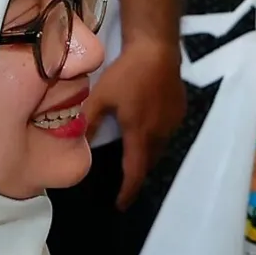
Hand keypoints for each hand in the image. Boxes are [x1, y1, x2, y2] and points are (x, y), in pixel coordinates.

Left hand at [78, 35, 183, 208]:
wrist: (157, 49)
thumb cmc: (127, 73)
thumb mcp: (101, 98)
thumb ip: (88, 123)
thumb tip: (76, 146)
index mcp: (140, 135)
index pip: (135, 173)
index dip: (128, 192)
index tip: (120, 206)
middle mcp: (160, 134)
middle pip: (148, 163)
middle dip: (136, 173)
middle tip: (123, 180)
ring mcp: (173, 123)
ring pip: (159, 148)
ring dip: (146, 155)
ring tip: (133, 154)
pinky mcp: (180, 111)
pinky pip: (166, 133)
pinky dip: (155, 138)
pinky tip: (146, 126)